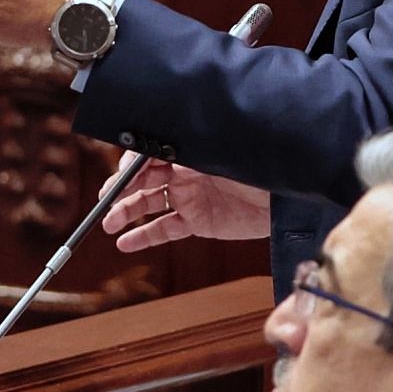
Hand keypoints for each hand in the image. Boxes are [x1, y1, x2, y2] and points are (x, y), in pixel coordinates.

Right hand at [101, 153, 270, 252]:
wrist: (287, 198)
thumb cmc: (256, 165)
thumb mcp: (220, 153)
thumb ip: (188, 151)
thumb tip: (151, 149)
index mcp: (188, 149)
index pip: (148, 153)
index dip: (131, 165)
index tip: (119, 175)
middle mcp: (184, 171)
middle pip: (143, 178)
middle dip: (121, 189)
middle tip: (105, 201)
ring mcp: (190, 197)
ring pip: (148, 203)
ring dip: (125, 211)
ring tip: (108, 223)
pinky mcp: (198, 221)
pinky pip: (164, 228)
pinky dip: (143, 236)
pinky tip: (125, 243)